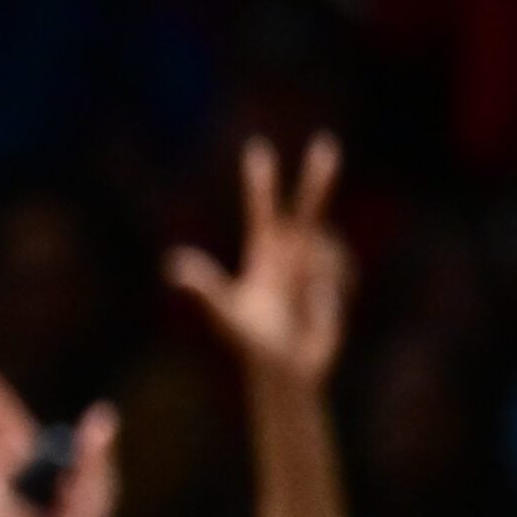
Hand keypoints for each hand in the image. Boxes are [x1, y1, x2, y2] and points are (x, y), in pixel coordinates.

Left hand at [166, 133, 351, 386]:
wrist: (287, 371)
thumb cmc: (252, 347)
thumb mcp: (227, 315)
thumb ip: (205, 288)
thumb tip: (173, 265)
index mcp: (261, 256)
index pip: (262, 211)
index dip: (260, 182)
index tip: (257, 148)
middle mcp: (289, 255)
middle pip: (306, 210)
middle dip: (317, 181)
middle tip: (326, 145)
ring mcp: (316, 266)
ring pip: (327, 248)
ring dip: (320, 273)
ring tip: (304, 303)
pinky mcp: (338, 281)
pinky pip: (343, 270)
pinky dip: (334, 289)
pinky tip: (322, 308)